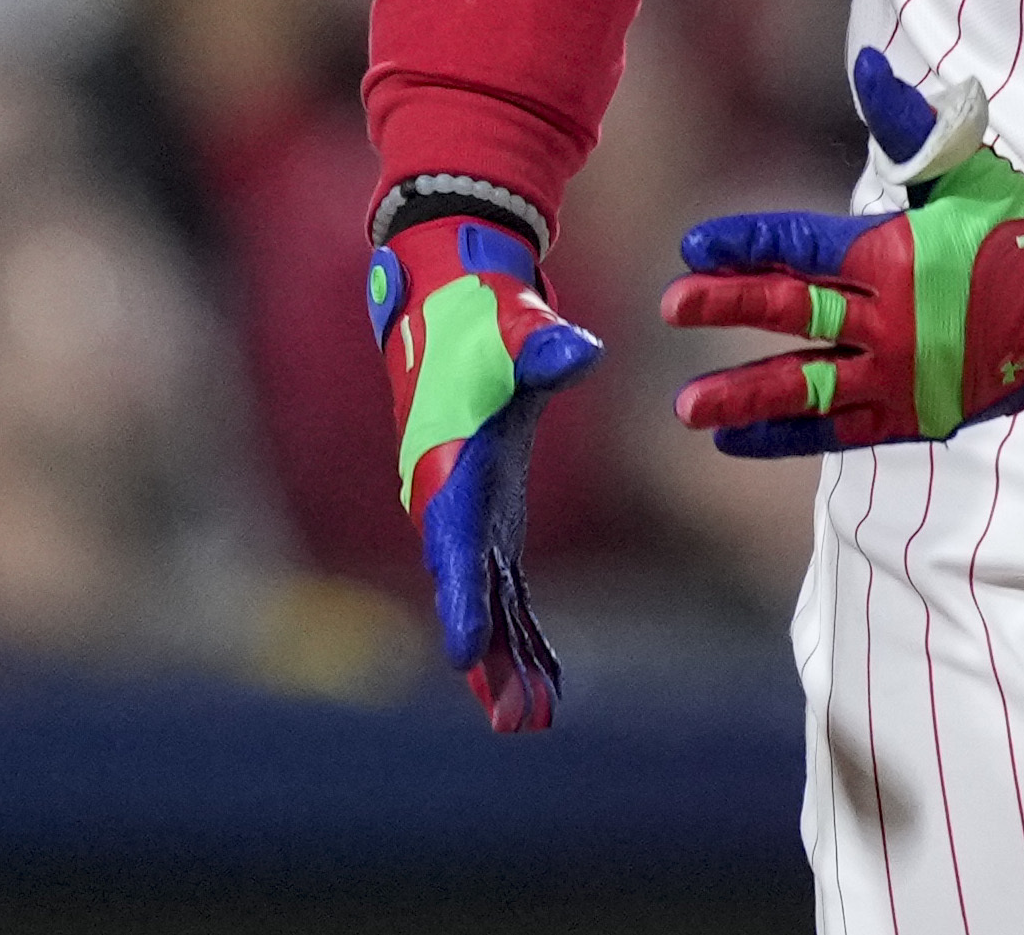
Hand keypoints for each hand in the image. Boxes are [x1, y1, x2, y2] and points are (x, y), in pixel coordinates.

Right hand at [368, 214, 600, 730]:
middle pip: (469, 592)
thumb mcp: (510, 322)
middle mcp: (448, 499)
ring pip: (486, 601)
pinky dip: (521, 631)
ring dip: (507, 660)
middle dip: (489, 659)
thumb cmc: (477, 314)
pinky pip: (503, 586)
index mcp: (447, 462)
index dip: (459, 600)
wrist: (447, 302)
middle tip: (517, 721)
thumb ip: (540, 343)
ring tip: (534, 720)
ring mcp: (468, 512)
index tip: (463, 655)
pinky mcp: (490, 513)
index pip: (452, 542)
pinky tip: (545, 676)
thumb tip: (576, 351)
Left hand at [662, 50, 1023, 454]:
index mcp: (894, 254)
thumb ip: (905, 122)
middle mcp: (892, 319)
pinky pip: (836, 430)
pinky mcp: (914, 415)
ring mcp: (902, 374)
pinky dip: (786, 435)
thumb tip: (866, 64)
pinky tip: (736, 437)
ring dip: (742, 395)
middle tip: (670, 306)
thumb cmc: (1019, 226)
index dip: (744, 245)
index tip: (693, 246)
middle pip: (791, 314)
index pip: (799, 247)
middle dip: (726, 309)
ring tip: (686, 406)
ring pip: (806, 386)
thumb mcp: (964, 168)